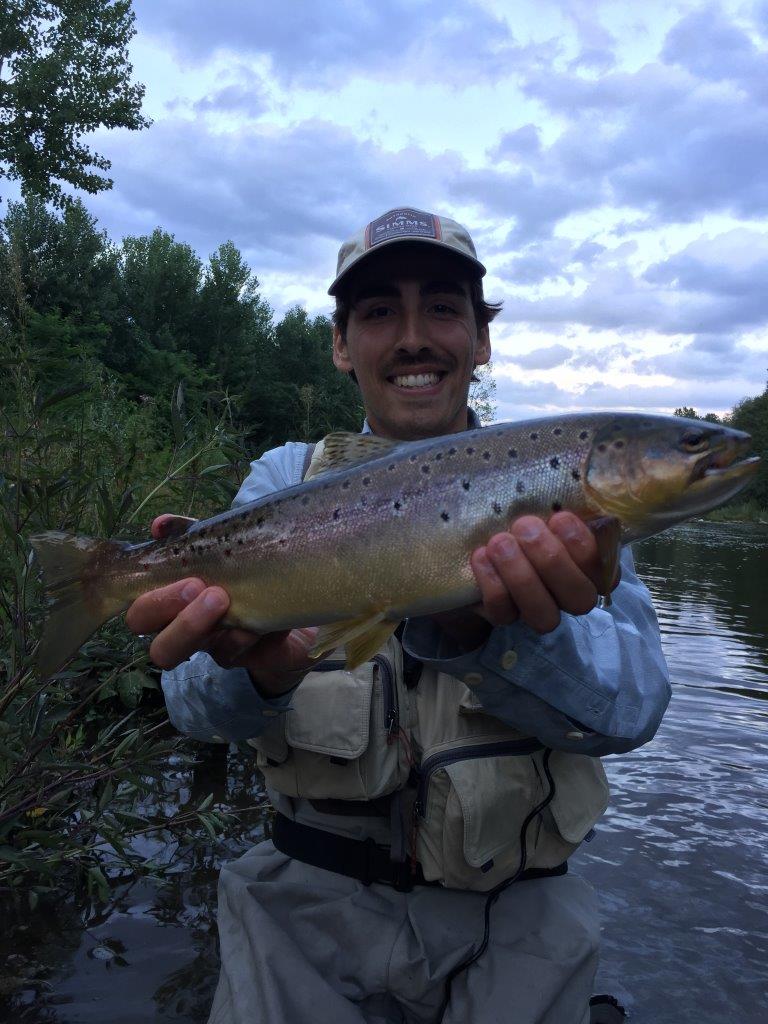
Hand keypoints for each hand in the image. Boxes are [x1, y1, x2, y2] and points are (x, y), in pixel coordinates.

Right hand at [125, 515, 316, 695]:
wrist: (302, 602)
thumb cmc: (252, 570)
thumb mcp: (222, 546)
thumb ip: (190, 534)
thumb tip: (158, 525)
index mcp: (177, 608)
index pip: (140, 614)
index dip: (146, 595)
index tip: (172, 565)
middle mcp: (189, 633)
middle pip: (154, 643)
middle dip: (167, 610)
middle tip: (196, 585)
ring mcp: (216, 648)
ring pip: (179, 655)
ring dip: (194, 626)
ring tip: (221, 598)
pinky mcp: (249, 658)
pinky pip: (236, 654)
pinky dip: (245, 634)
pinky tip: (260, 619)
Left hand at [435, 511, 618, 643]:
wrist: (480, 532)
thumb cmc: (523, 512)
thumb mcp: (547, 499)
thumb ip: (568, 495)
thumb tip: (580, 469)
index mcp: (591, 564)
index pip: (605, 569)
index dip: (584, 547)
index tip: (560, 517)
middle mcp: (570, 594)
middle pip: (580, 598)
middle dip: (553, 561)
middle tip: (526, 527)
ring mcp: (538, 609)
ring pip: (544, 615)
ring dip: (522, 577)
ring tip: (501, 542)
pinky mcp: (504, 616)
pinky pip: (503, 612)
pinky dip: (492, 582)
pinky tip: (482, 556)